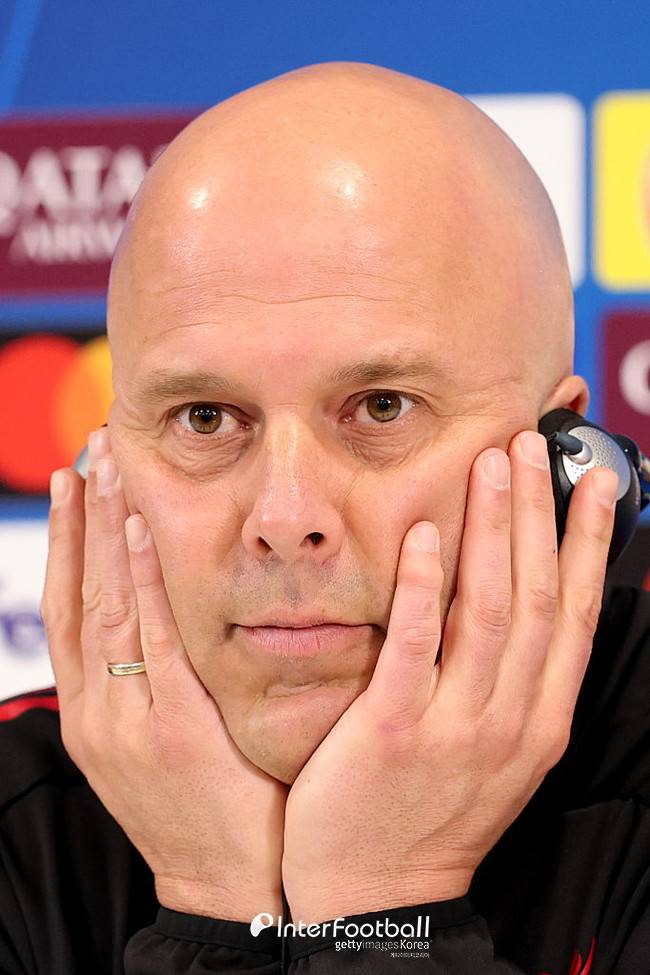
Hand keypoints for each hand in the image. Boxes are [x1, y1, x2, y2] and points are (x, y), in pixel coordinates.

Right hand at [41, 426, 287, 921]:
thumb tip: (159, 619)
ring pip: (101, 606)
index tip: (74, 482)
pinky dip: (138, 581)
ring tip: (101, 467)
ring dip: (98, 530)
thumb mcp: (156, 743)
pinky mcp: (169, 728)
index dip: (66, 542)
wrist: (221, 884)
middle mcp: (94, 708)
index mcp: (88, 711)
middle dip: (76, 519)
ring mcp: (125, 719)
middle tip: (86, 452)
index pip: (67, 608)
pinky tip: (133, 529)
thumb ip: (150, 682)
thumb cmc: (200, 807)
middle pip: (74, 594)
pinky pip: (150, 640)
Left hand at [281, 429, 617, 923]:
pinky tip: (429, 534)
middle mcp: (511, 718)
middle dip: (539, 514)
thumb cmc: (433, 811)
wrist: (377, 895)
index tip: (592, 484)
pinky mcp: (392, 729)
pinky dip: (427, 587)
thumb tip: (522, 606)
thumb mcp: (496, 752)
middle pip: (539, 596)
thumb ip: (511, 683)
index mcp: (539, 719)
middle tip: (531, 445)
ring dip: (495, 530)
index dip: (587, 544)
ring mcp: (455, 725)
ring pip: (490, 609)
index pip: (577, 616)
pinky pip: (417, 644)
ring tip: (494, 464)